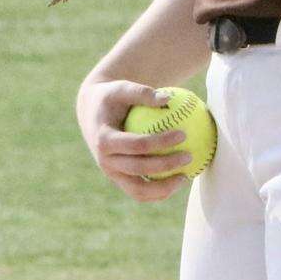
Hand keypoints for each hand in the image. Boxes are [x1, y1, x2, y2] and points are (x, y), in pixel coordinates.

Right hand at [75, 78, 190, 201]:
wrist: (92, 113)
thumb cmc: (112, 97)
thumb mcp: (122, 88)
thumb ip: (143, 92)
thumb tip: (168, 98)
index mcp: (104, 140)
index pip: (137, 144)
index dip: (161, 142)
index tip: (183, 134)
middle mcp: (105, 161)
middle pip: (139, 168)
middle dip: (166, 165)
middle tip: (188, 156)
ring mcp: (111, 174)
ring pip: (138, 190)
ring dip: (163, 189)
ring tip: (186, 178)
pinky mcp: (117, 180)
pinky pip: (139, 192)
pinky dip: (159, 192)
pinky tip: (178, 180)